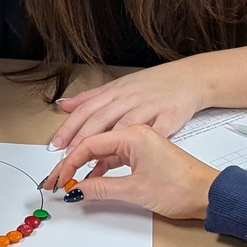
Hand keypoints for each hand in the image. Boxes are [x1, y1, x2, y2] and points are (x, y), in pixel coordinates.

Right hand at [43, 125, 217, 220]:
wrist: (210, 193)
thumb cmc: (182, 187)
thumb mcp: (136, 191)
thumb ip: (102, 188)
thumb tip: (77, 189)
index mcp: (132, 134)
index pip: (89, 144)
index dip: (68, 163)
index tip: (58, 179)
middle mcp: (133, 132)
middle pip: (91, 144)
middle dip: (70, 163)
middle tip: (54, 179)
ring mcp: (138, 141)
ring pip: (101, 149)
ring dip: (84, 165)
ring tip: (68, 181)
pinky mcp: (143, 151)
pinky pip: (113, 155)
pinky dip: (100, 167)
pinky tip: (90, 179)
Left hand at [49, 57, 206, 150]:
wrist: (190, 78)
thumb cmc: (154, 85)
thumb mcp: (119, 86)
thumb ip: (90, 98)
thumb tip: (64, 105)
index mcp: (115, 92)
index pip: (86, 111)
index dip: (69, 129)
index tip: (55, 147)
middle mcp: (129, 98)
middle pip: (99, 120)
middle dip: (80, 143)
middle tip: (66, 163)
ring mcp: (149, 107)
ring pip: (122, 128)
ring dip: (106, 149)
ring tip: (91, 168)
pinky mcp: (169, 117)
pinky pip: (152, 135)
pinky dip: (140, 149)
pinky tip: (129, 163)